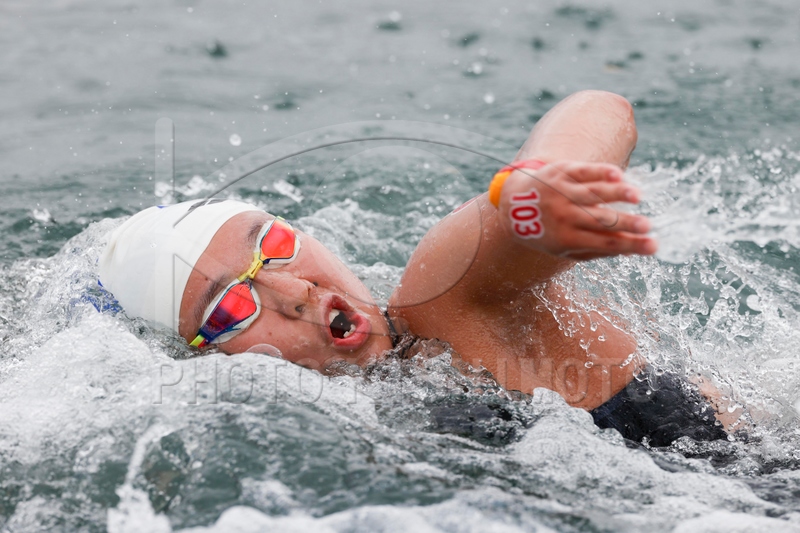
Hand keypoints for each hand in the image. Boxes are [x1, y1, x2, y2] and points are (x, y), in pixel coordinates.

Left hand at [495, 160, 656, 259]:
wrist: (512, 204)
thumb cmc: (546, 231)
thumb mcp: (563, 248)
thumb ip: (593, 251)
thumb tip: (629, 250)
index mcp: (566, 239)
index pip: (604, 243)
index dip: (630, 245)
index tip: (653, 246)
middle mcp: (563, 216)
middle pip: (601, 220)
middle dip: (626, 223)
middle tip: (649, 225)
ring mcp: (562, 192)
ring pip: (593, 193)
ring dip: (617, 194)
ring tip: (638, 196)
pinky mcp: (561, 172)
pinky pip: (583, 171)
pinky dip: (600, 173)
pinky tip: (619, 175)